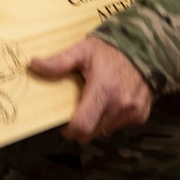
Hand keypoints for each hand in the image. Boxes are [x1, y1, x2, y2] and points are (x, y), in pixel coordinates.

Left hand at [30, 37, 152, 142]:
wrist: (145, 47)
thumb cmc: (111, 49)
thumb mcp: (83, 50)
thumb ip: (59, 62)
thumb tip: (33, 65)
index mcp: (104, 91)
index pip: (83, 126)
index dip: (70, 130)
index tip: (63, 124)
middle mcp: (120, 106)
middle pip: (93, 132)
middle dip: (82, 125)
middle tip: (76, 109)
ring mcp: (133, 112)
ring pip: (105, 130)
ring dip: (96, 121)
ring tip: (93, 100)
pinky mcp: (141, 115)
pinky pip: (119, 124)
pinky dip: (110, 117)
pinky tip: (109, 100)